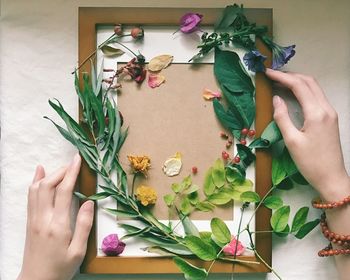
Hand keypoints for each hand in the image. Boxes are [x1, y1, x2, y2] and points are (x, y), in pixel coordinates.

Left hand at [18, 154, 93, 279]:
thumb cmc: (60, 268)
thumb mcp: (78, 251)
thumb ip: (84, 225)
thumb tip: (89, 202)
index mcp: (58, 226)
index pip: (64, 192)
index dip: (71, 173)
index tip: (77, 160)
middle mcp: (43, 219)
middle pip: (48, 185)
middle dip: (61, 171)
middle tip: (74, 163)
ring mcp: (33, 219)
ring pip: (37, 189)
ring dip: (49, 174)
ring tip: (62, 167)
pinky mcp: (29, 221)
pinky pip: (30, 196)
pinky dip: (35, 182)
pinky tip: (40, 172)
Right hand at [265, 68, 349, 199]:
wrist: (331, 177)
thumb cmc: (310, 163)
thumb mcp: (292, 141)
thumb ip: (282, 117)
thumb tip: (275, 99)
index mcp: (316, 113)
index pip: (299, 86)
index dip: (282, 77)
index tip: (267, 73)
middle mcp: (326, 108)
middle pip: (309, 82)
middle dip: (290, 75)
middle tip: (272, 76)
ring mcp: (330, 113)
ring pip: (314, 88)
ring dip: (297, 81)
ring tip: (279, 81)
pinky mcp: (330, 118)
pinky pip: (316, 96)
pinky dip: (303, 90)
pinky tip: (292, 94)